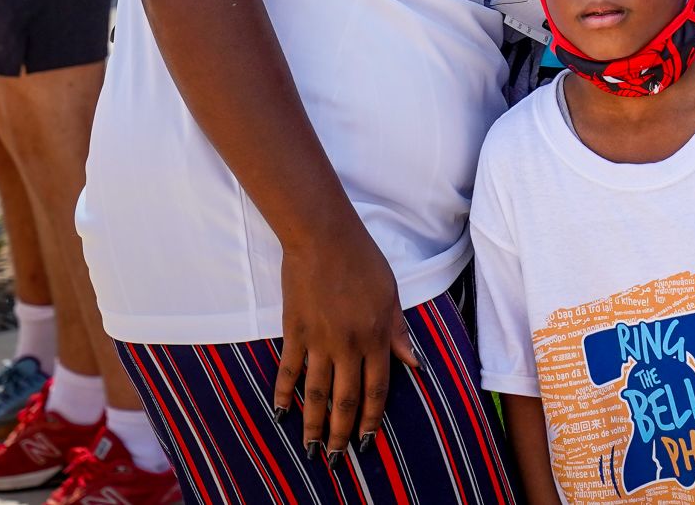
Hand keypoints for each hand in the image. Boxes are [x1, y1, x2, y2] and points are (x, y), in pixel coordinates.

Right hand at [274, 215, 420, 458]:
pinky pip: (288, 371)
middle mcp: (348, 345)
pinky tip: (281, 413)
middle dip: (341, 432)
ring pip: (316, 393)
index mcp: (376, 336)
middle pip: (345, 399)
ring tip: (310, 448)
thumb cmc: (362, 259)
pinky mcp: (295, 332)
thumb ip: (398, 331)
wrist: (323, 237)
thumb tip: (414, 362)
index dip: (371, 419)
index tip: (366, 440)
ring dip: (313, 424)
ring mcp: (319, 341)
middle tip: (335, 457)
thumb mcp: (391, 293)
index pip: (377, 389)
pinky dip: (283, 394)